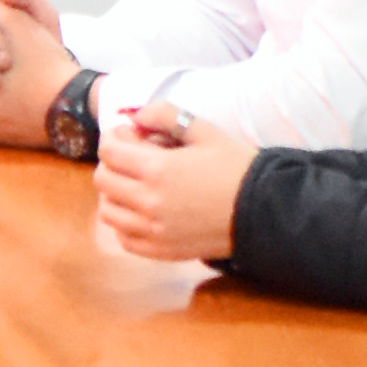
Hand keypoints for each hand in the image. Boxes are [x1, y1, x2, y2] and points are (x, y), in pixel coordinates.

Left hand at [92, 104, 254, 260]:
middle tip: (132, 158)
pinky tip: (142, 212)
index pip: (109, 151)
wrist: (263, 209)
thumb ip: (164, 115)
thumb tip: (135, 116)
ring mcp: (153, 231)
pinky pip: (123, 239)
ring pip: (107, 212)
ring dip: (114, 194)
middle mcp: (148, 202)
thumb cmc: (235, 167)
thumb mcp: (203, 130)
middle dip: (112, 163)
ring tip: (135, 185)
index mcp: (157, 170)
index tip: (131, 136)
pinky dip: (124, 224)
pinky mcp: (161, 251)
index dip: (115, 138)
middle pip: (103, 180)